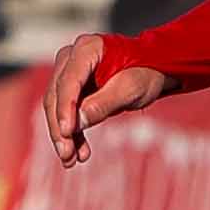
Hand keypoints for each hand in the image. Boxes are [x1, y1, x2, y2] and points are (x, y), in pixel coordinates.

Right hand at [43, 33, 172, 166]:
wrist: (153, 70)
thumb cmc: (145, 73)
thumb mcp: (130, 88)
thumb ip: (103, 103)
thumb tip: (78, 122)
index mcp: (87, 49)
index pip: (68, 82)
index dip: (65, 108)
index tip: (66, 133)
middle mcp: (72, 57)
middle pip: (56, 96)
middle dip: (60, 128)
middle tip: (66, 154)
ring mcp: (70, 71)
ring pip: (56, 107)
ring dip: (63, 134)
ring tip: (71, 160)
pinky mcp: (73, 87)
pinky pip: (66, 112)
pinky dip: (72, 132)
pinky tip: (78, 153)